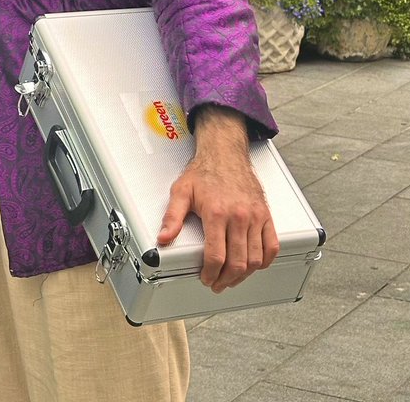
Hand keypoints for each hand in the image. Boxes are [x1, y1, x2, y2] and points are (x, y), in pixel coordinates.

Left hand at [157, 106, 278, 291]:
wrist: (225, 153)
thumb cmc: (204, 171)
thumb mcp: (181, 191)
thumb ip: (172, 216)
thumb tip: (164, 237)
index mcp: (217, 213)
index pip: (216, 256)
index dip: (210, 273)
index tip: (206, 278)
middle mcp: (238, 216)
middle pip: (237, 262)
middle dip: (225, 279)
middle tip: (217, 283)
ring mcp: (255, 216)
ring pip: (255, 258)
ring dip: (244, 275)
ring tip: (232, 278)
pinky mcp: (266, 214)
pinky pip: (272, 245)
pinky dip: (265, 261)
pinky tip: (255, 265)